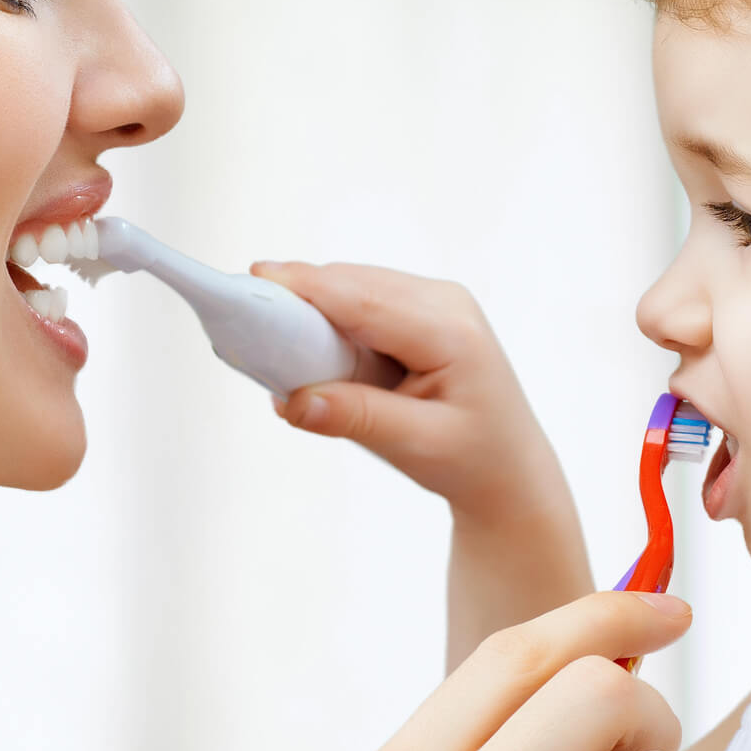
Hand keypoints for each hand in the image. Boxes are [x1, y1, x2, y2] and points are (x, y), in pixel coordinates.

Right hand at [250, 262, 570, 528]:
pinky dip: (329, 317)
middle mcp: (445, 303)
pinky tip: (305, 343)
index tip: (254, 280)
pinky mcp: (421, 311)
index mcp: (450, 331)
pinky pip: (362, 300)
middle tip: (241, 313)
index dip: (306, 287)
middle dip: (298, 297)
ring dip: (312, 307)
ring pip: (354, 287)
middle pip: (353, 284)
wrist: (509, 470)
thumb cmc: (472, 460)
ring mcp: (436, 302)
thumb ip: (355, 417)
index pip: (363, 299)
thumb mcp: (415, 445)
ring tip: (267, 333)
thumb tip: (292, 400)